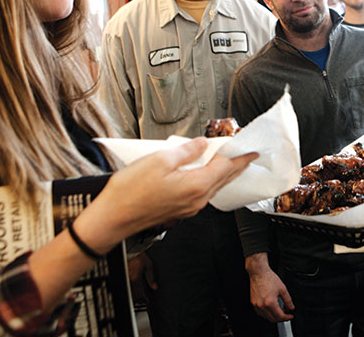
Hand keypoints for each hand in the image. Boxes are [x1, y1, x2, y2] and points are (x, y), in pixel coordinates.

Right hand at [75, 138, 257, 253]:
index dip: (240, 157)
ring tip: (230, 163)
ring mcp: (188, 207)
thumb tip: (201, 145)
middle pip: (223, 179)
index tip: (252, 151)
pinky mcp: (179, 211)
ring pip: (213, 187)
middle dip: (236, 166)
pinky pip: (202, 193)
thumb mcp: (160, 160)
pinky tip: (206, 174)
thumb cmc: (131, 191)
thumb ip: (186, 152)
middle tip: (247, 156)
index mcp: (196, 185)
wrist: (112, 218)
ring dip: (223, 174)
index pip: (226, 167)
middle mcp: (197, 200)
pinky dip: (209, 181)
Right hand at [128, 253, 156, 306]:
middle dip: (139, 301)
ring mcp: (124, 279)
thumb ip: (151, 277)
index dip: (144, 300)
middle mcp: (129, 280)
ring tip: (138, 301)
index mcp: (136, 278)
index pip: (140, 293)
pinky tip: (131, 294)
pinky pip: (125, 288)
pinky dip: (129, 292)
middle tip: (143, 303)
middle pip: (134, 295)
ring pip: (129, 293)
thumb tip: (154, 287)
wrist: (130, 251)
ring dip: (134, 298)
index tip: (147, 302)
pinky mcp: (122, 277)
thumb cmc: (139, 256)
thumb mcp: (149, 265)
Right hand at [246, 253, 294, 322]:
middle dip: (281, 318)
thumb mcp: (283, 289)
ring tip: (279, 311)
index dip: (287, 317)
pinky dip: (266, 314)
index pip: (280, 316)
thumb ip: (288, 300)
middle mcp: (262, 305)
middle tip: (286, 314)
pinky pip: (260, 313)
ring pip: (266, 317)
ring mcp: (256, 305)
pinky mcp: (253, 303)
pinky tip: (271, 309)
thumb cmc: (269, 278)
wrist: (259, 273)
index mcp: (270, 302)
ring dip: (274, 317)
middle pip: (273, 319)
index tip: (290, 316)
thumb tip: (291, 307)